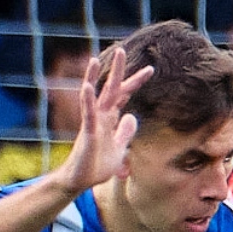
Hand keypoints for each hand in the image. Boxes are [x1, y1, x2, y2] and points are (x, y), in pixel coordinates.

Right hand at [56, 46, 154, 194]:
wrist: (81, 180)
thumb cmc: (97, 164)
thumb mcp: (120, 148)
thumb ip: (125, 132)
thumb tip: (132, 117)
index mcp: (110, 119)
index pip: (124, 95)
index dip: (136, 83)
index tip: (151, 69)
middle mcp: (100, 116)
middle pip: (111, 89)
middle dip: (118, 71)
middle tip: (122, 51)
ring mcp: (92, 123)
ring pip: (93, 96)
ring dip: (93, 78)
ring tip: (94, 60)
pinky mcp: (87, 133)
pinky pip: (86, 114)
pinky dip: (87, 101)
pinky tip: (87, 87)